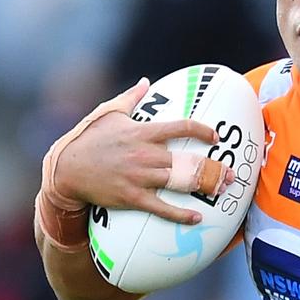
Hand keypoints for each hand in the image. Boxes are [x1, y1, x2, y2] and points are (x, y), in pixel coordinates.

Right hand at [53, 79, 232, 224]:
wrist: (66, 169)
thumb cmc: (90, 138)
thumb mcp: (110, 112)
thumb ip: (132, 97)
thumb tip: (146, 81)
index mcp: (144, 132)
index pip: (181, 127)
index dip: (203, 131)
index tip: (216, 136)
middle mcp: (146, 154)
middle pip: (187, 159)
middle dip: (212, 167)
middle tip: (232, 174)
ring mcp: (139, 176)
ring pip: (178, 182)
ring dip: (202, 187)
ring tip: (222, 191)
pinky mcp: (132, 197)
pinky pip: (161, 207)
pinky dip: (180, 214)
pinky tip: (197, 218)